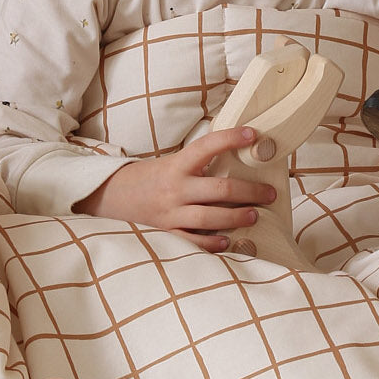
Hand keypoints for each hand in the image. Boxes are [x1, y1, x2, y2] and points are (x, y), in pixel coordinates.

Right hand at [74, 125, 276, 249]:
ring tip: (254, 216)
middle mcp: (175, 188)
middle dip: (250, 191)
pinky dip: (211, 243)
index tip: (253, 134)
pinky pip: (192, 241)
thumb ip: (197, 165)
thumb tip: (237, 157)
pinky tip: (227, 241)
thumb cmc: (148, 179)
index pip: (207, 146)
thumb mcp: (170, 164)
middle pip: (220, 188)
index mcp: (177, 165)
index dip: (230, 138)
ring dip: (237, 216)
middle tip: (270, 193)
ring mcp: (170, 212)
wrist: (109, 197)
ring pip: (210, 216)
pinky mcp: (165, 233)